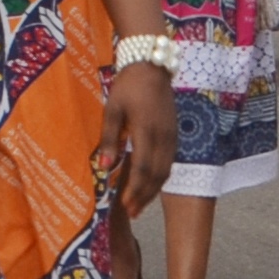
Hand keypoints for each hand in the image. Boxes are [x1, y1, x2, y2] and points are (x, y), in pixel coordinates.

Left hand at [96, 61, 178, 208]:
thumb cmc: (128, 86)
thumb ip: (109, 139)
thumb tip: (104, 168)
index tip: (125, 206)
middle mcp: (163, 136)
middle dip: (145, 196)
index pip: (143, 168)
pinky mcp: (174, 132)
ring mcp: (172, 135)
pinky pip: (170, 161)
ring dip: (154, 189)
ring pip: (166, 170)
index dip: (135, 190)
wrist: (152, 64)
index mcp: (147, 131)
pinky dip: (160, 177)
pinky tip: (151, 184)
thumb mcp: (112, 110)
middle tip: (133, 213)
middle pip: (157, 174)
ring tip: (141, 204)